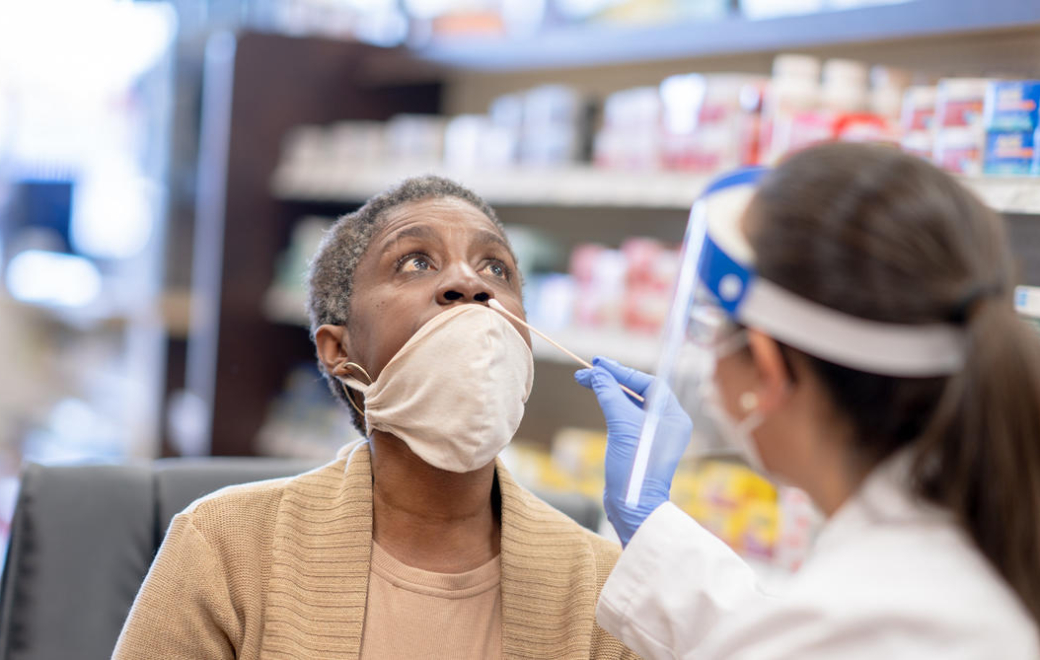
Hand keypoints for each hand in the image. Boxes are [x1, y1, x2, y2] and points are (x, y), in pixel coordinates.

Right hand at [575, 357, 692, 545]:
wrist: (632, 506)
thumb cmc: (635, 466)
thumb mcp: (622, 425)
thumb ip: (610, 395)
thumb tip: (597, 374)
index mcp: (673, 416)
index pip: (648, 383)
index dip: (623, 371)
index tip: (599, 363)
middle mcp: (667, 423)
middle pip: (639, 391)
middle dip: (613, 379)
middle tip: (587, 371)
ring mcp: (653, 435)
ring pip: (630, 404)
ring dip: (609, 391)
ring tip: (585, 381)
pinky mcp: (639, 445)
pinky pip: (625, 418)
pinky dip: (611, 406)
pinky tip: (597, 399)